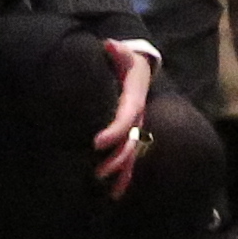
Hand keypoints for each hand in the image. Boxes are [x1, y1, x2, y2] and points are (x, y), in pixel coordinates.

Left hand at [91, 39, 159, 193]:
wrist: (141, 68)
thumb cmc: (128, 62)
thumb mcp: (124, 53)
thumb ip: (118, 51)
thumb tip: (109, 44)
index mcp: (134, 100)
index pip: (125, 119)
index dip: (113, 132)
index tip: (96, 142)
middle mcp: (138, 117)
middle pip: (130, 143)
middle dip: (115, 159)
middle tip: (98, 173)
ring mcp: (137, 128)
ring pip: (133, 156)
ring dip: (121, 173)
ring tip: (110, 192)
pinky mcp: (132, 135)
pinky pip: (130, 158)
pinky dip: (124, 176)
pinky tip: (116, 194)